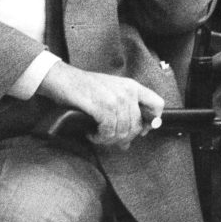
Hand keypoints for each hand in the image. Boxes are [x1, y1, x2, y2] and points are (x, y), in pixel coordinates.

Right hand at [36, 61, 163, 148]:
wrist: (63, 79)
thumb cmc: (84, 87)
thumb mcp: (110, 93)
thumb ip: (123, 113)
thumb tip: (127, 142)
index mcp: (132, 86)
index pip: (157, 104)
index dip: (152, 121)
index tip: (142, 130)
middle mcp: (127, 92)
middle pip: (137, 126)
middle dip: (123, 137)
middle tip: (109, 137)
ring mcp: (116, 99)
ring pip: (123, 132)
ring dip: (109, 139)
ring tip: (98, 135)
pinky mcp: (103, 107)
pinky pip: (109, 132)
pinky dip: (99, 137)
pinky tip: (92, 133)